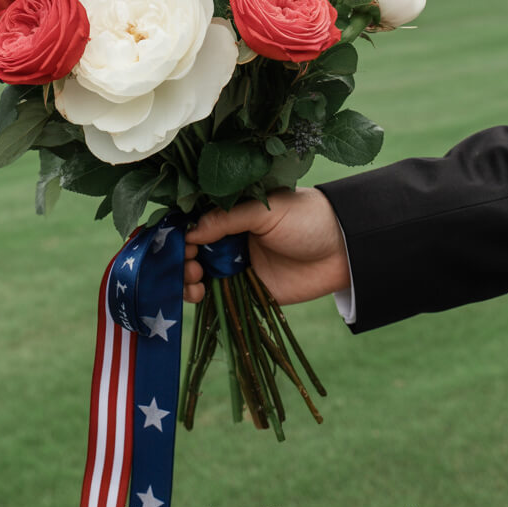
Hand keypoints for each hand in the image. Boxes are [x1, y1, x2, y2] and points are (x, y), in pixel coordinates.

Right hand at [183, 188, 349, 305]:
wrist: (343, 250)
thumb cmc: (306, 218)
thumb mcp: (265, 211)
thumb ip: (227, 219)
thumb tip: (189, 233)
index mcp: (232, 211)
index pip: (193, 220)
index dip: (176, 231)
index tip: (164, 240)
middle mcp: (230, 237)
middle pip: (190, 249)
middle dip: (180, 257)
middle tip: (189, 262)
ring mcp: (237, 263)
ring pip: (198, 273)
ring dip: (186, 277)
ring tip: (194, 278)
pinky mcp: (248, 288)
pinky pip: (217, 294)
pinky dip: (201, 295)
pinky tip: (198, 293)